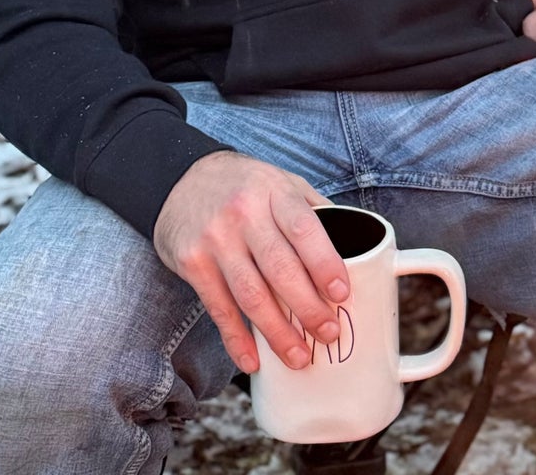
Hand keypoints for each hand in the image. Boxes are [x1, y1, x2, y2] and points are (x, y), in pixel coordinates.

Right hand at [152, 151, 347, 375]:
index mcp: (275, 192)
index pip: (304, 229)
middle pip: (280, 269)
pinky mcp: (192, 262)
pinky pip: (219, 308)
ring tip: (299, 356)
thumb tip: (353, 245)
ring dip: (277, 333)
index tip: (342, 293)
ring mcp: (216, 240)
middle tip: (329, 333)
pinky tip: (253, 359)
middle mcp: (244, 214)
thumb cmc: (245, 185)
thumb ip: (313, 211)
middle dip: (308, 308)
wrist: (183, 177)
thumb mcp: (282, 182)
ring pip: (251, 295)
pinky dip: (237, 339)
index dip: (325, 264)